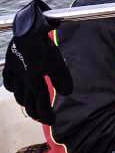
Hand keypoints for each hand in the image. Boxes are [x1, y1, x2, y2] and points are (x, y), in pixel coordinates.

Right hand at [2, 0, 72, 123]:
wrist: (27, 30)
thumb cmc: (44, 46)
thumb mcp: (57, 62)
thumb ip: (62, 79)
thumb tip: (66, 93)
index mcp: (34, 81)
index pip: (41, 104)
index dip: (47, 115)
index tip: (53, 122)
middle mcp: (22, 81)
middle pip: (28, 103)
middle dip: (37, 112)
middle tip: (44, 117)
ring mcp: (14, 74)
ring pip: (18, 95)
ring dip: (26, 101)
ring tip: (33, 103)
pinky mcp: (9, 66)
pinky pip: (9, 82)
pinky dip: (14, 88)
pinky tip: (18, 89)